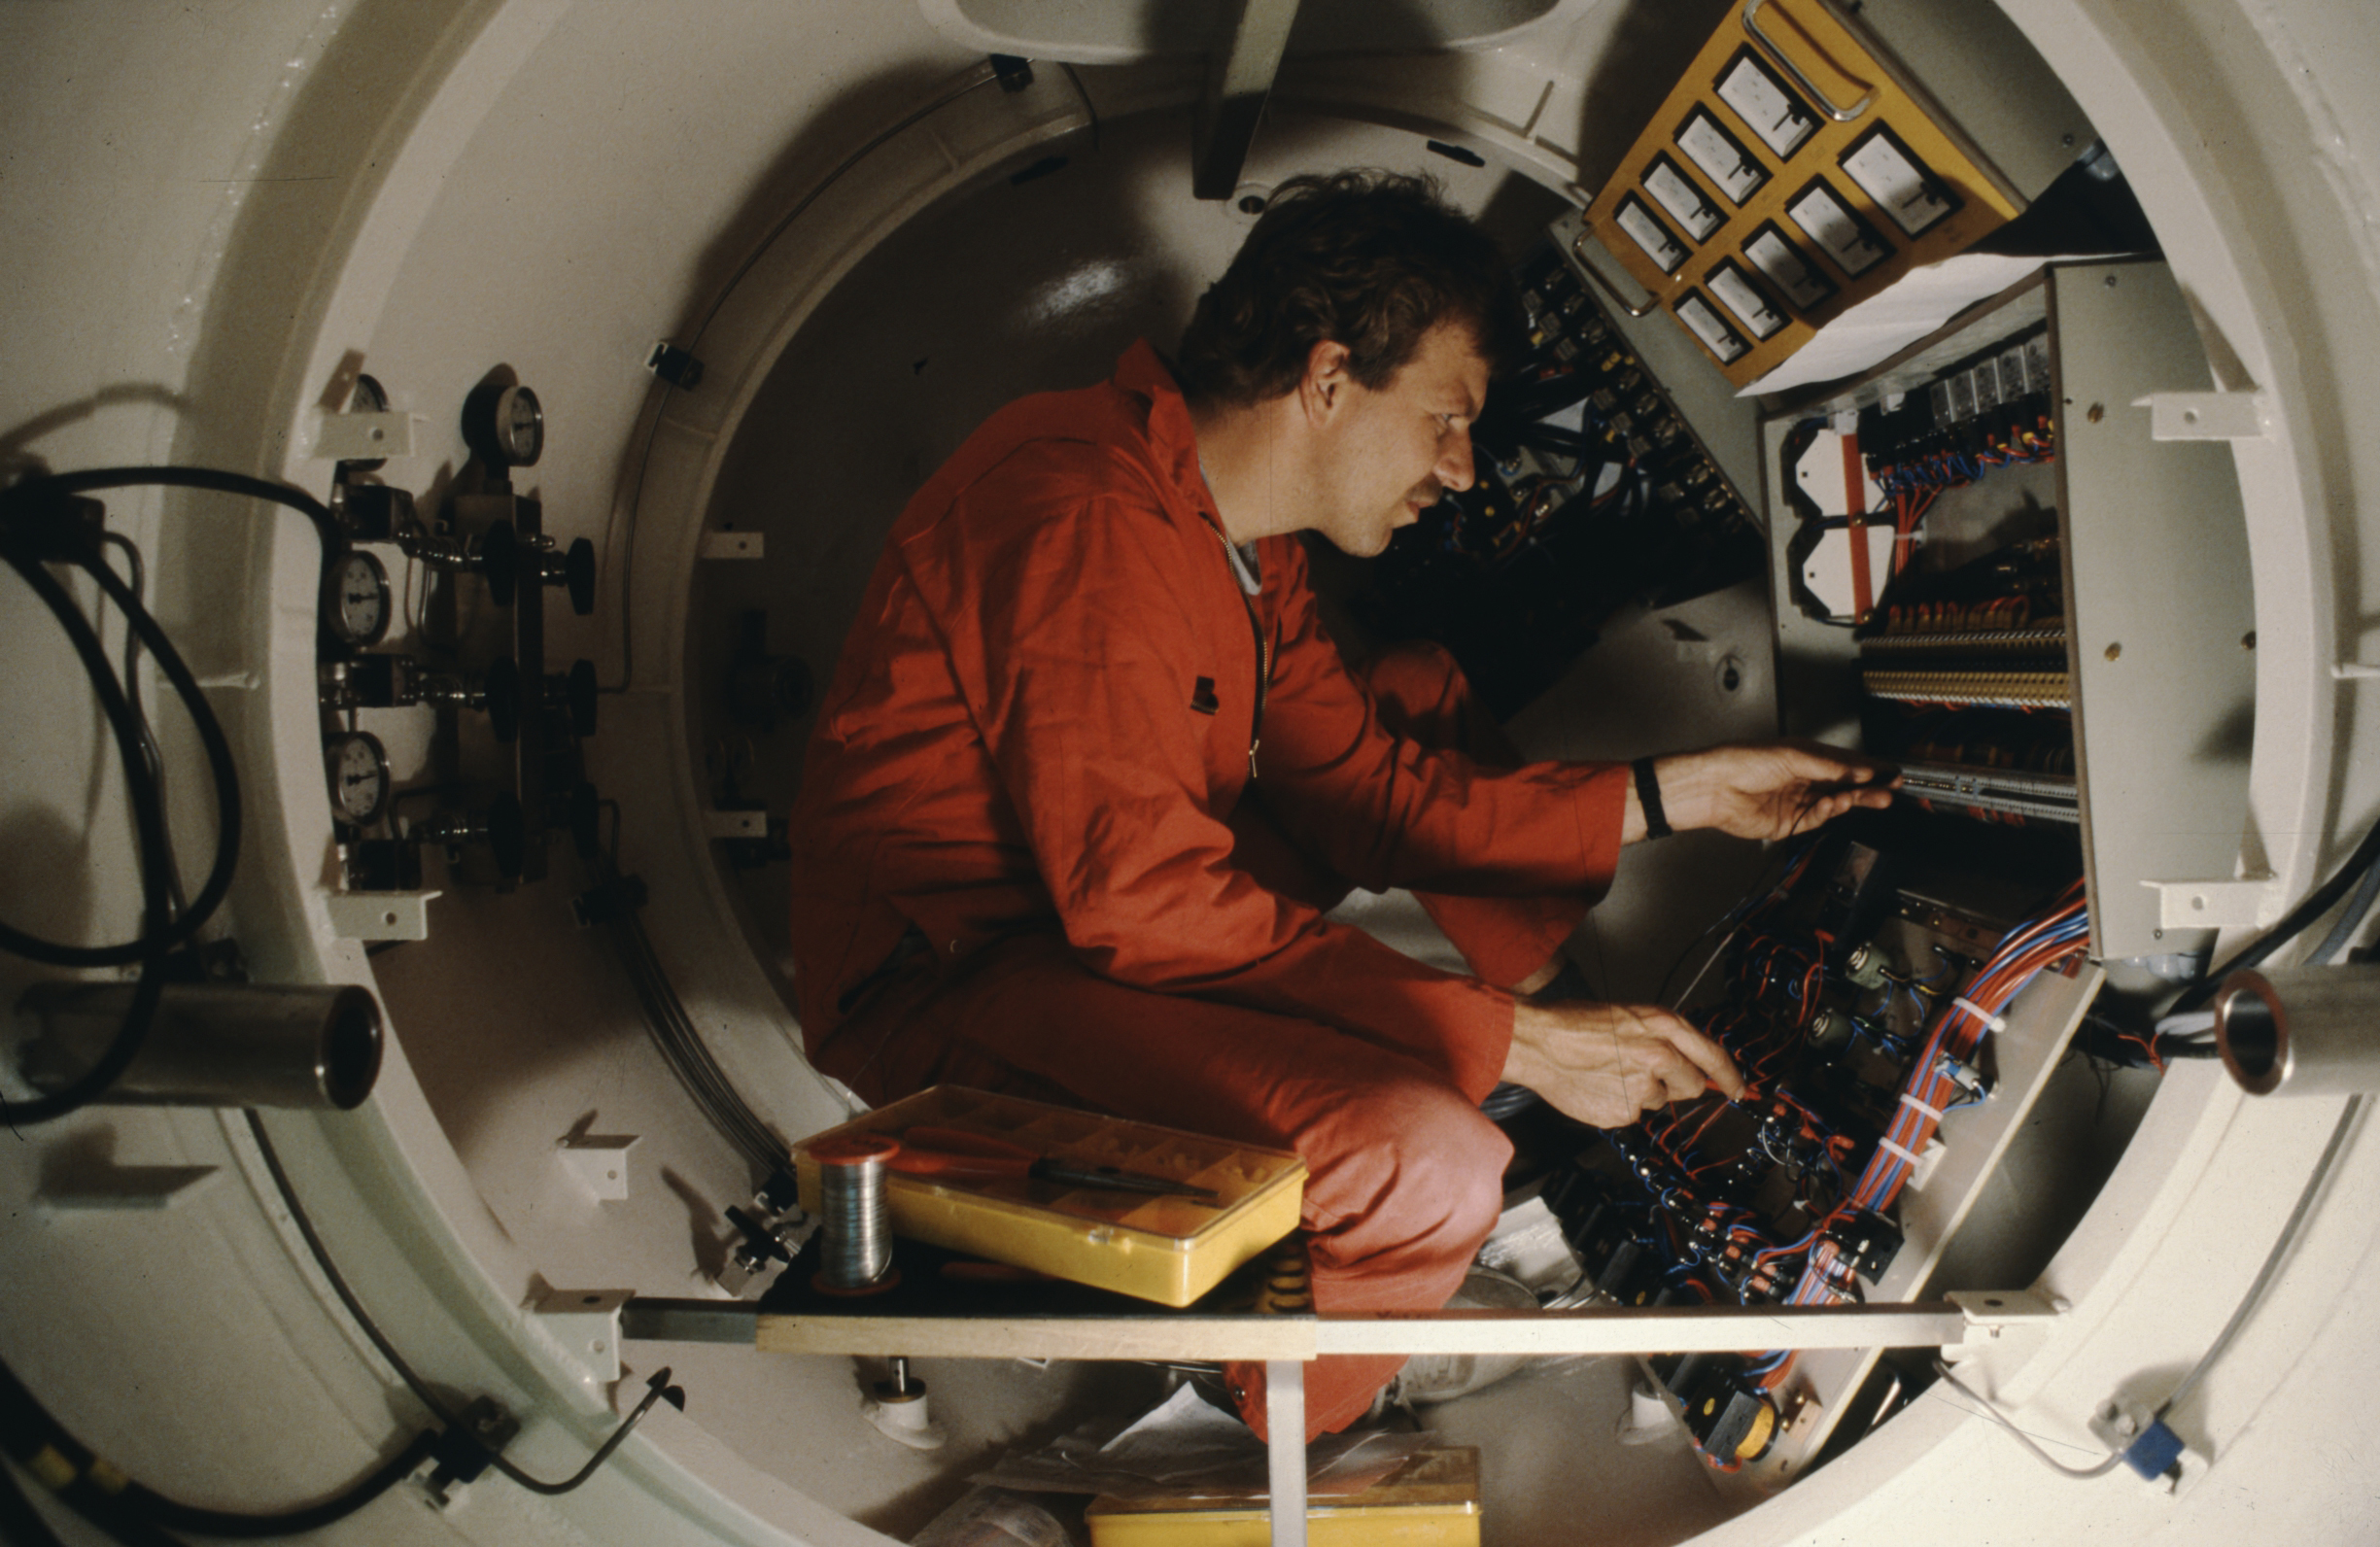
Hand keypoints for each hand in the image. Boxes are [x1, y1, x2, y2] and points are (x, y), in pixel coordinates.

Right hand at [1503, 1000, 1743, 1126]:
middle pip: (1691, 1084)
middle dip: (1675, 1083)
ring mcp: (1642, 1087)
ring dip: (1640, 1091)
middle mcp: (1659, 1055)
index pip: (1714, 1056)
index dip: (1731, 1076)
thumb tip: (1688, 1063)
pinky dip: (1618, 1104)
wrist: (1538, 1042)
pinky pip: (1632, 1114)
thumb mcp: (1630, 1015)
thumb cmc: (1575, 1023)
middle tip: (1645, 1071)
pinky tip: (1598, 1086)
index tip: (1740, 1090)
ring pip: (1657, 1100)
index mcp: (1663, 1025)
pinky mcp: (1623, 1112)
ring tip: (1608, 1072)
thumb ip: (1663, 1038)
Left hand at [1636, 741, 1898, 841]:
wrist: (1714, 787)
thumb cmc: (1744, 761)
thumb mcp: (1794, 756)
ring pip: (1834, 804)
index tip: (1892, 773)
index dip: (1869, 769)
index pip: (1845, 764)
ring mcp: (1796, 801)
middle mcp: (1803, 779)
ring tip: (1875, 798)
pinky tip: (1832, 805)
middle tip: (1891, 790)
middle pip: (1844, 786)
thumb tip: (1861, 770)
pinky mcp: (1788, 823)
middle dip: (1868, 788)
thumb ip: (1829, 766)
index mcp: (1805, 757)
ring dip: (1853, 801)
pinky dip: (1827, 813)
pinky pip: (1816, 820)